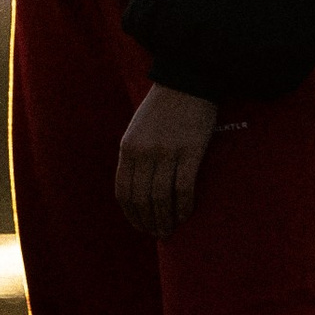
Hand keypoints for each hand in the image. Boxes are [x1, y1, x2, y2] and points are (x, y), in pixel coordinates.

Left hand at [114, 83, 219, 238]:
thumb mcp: (137, 130)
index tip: (140, 226)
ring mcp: (167, 152)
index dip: (131, 214)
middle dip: (148, 221)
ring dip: (165, 219)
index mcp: (128, 147)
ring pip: (161, 198)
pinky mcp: (191, 151)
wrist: (187, 81)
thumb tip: (137, 190)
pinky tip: (185, 215)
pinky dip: (183, 207)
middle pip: (142, 199)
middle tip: (158, 233)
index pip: (124, 191)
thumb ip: (134, 157)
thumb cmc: (162, 107)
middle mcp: (144, 152)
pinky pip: (184, 188)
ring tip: (170, 229)